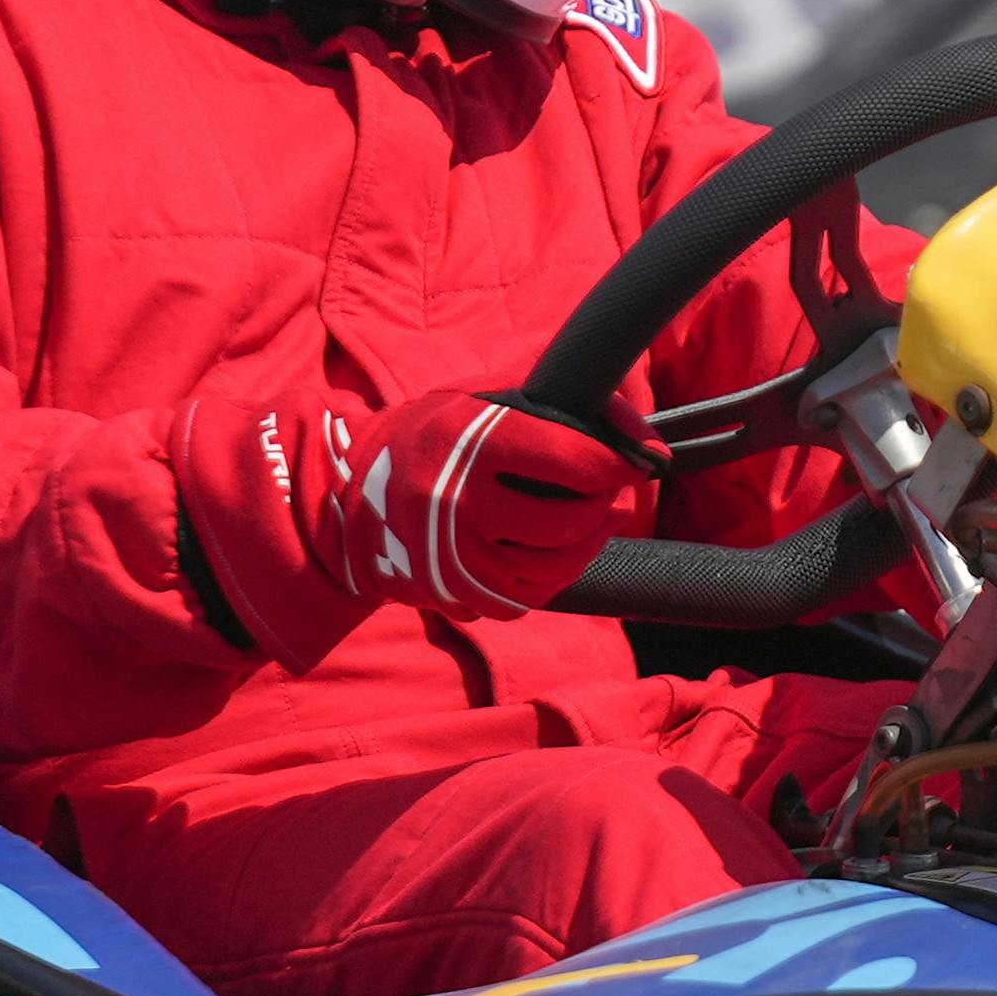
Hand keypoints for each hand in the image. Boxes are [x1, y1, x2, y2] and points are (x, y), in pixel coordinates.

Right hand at [181, 385, 659, 665]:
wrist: (354, 499)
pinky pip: (540, 591)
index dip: (619, 458)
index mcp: (468, 442)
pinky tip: (563, 542)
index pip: (570, 458)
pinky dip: (565, 567)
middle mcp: (460, 505)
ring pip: (564, 560)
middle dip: (608, 497)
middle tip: (614, 482)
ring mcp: (460, 559)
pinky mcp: (464, 597)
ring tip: (598, 510)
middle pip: (573, 516)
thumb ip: (562, 399)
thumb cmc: (438, 436)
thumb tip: (641, 438)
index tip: (641, 456)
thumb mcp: (485, 397)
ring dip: (594, 535)